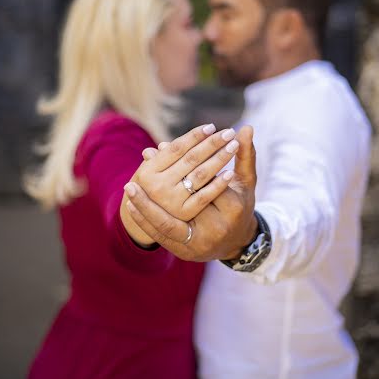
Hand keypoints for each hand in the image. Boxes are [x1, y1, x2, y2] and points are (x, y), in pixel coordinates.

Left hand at [125, 125, 257, 261]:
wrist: (235, 242)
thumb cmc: (241, 206)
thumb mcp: (246, 182)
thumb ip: (246, 156)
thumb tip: (248, 126)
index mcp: (233, 209)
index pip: (207, 184)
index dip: (187, 167)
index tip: (165, 146)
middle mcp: (215, 229)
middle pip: (182, 206)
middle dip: (160, 186)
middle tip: (142, 166)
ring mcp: (198, 243)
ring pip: (167, 224)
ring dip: (146, 207)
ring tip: (130, 187)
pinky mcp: (184, 251)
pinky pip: (160, 235)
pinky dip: (145, 221)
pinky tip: (131, 206)